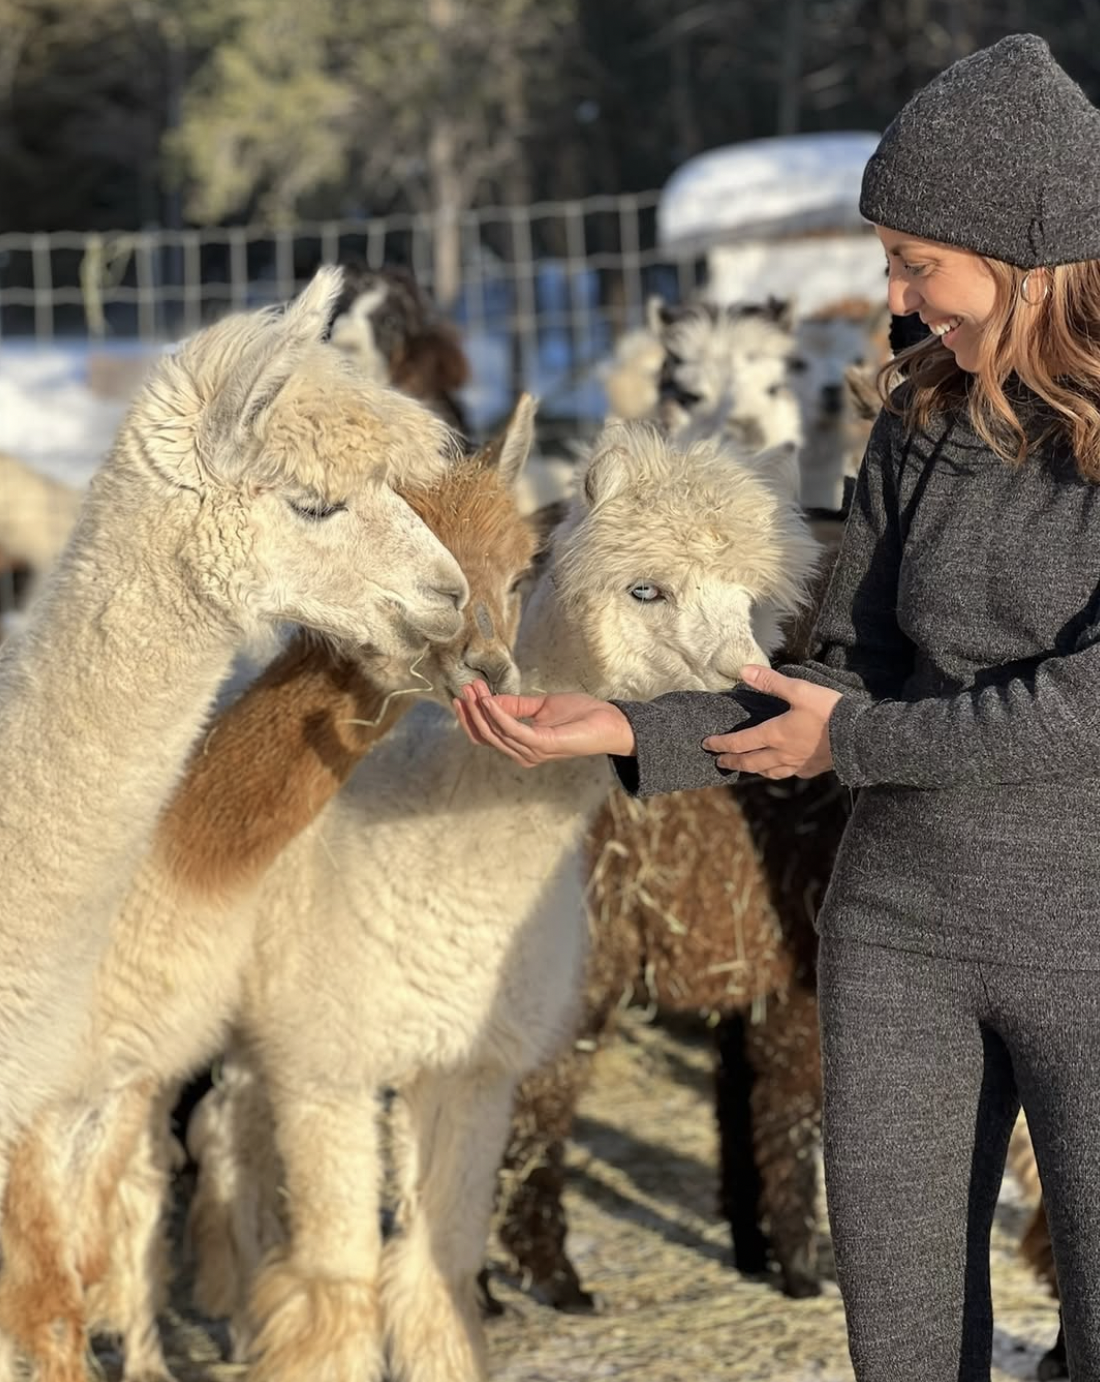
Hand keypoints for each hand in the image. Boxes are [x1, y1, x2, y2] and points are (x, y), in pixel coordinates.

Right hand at [453, 682, 635, 766]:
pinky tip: (489, 700)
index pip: (487, 736)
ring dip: (482, 710)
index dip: (472, 716)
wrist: (610, 721)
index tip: (464, 693)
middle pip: (487, 736)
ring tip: (474, 690)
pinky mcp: (543, 745)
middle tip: (464, 689)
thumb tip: (490, 699)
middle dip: (472, 712)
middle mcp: (524, 754)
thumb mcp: (542, 706)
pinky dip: (499, 715)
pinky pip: (513, 730)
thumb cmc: (581, 715)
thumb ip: (517, 705)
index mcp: (522, 746)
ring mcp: (533, 752)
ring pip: (496, 733)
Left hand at [703, 666, 839, 778]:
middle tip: (720, 761)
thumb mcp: (799, 690)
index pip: (740, 742)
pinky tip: (781, 768)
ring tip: (746, 768)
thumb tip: (743, 670)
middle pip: (750, 762)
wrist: (860, 737)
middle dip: (732, 761)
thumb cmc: (829, 712)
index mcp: (775, 734)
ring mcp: (798, 764)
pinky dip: (777, 772)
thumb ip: (770, 681)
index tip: (707, 744)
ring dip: (753, 769)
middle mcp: (782, 754)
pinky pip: (789, 773)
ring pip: (768, 771)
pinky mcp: (812, 769)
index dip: (721, 744)